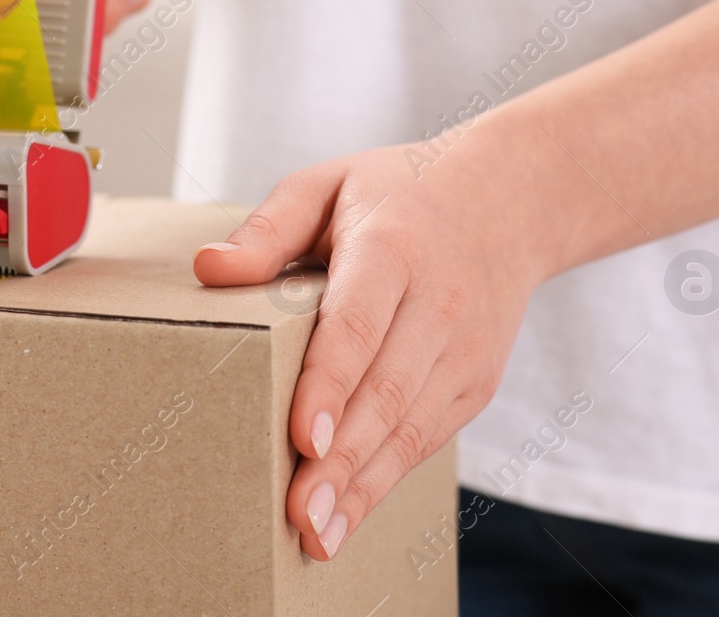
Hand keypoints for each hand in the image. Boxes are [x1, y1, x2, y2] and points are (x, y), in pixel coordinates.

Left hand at [193, 131, 552, 560]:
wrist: (509, 202)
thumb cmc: (397, 194)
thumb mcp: (327, 184)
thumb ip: (269, 228)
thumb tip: (209, 269)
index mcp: (394, 247)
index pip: (360, 322)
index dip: (332, 382)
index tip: (306, 436)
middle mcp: (439, 303)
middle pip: (387, 390)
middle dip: (343, 460)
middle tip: (296, 512)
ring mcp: (465, 350)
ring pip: (411, 427)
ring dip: (363, 487)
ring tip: (316, 534)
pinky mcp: (475, 382)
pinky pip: (427, 439)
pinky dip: (386, 481)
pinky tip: (346, 517)